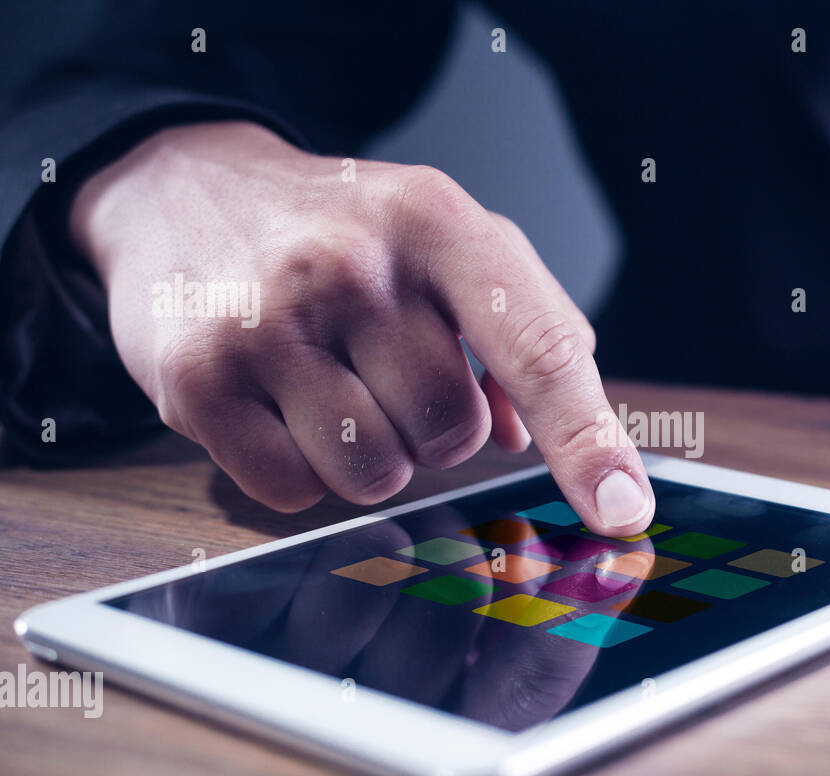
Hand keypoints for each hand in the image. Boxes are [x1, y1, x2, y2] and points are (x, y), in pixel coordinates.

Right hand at [69, 121, 653, 535]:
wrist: (183, 190)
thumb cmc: (345, 230)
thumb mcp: (447, 241)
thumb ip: (524, 331)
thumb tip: (548, 445)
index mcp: (437, 223)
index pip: (538, 349)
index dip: (588, 441)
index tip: (625, 510)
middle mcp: (350, 265)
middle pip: (453, 434)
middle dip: (437, 427)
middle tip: (390, 370)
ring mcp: (265, 322)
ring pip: (377, 475)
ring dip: (372, 455)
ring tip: (332, 383)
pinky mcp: (198, 381)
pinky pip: (295, 491)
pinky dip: (302, 468)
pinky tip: (280, 402)